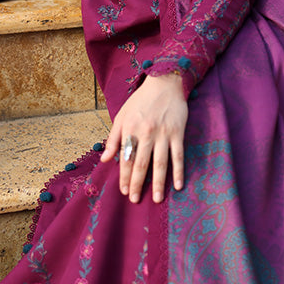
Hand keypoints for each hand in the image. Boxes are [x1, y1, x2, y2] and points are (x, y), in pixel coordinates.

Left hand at [101, 73, 187, 203]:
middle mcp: (146, 134)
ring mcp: (163, 134)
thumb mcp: (122, 116)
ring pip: (160, 163)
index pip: (125, 159)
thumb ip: (113, 139)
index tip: (124, 191)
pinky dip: (179, 171)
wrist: (165, 83)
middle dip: (137, 184)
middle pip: (141, 164)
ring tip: (157, 199)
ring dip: (158, 183)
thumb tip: (105, 159)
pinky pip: (178, 156)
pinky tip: (178, 185)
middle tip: (135, 200)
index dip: (124, 176)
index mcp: (130, 130)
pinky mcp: (178, 133)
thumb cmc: (141, 101)